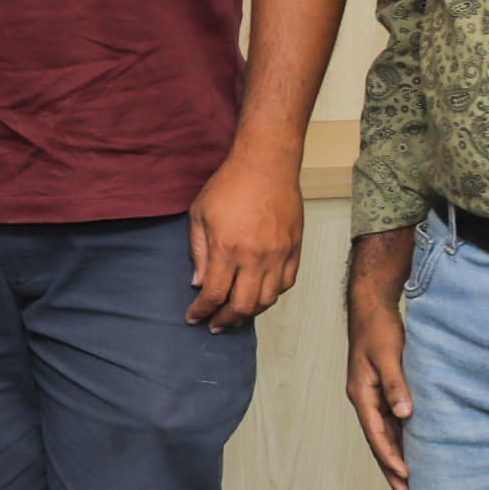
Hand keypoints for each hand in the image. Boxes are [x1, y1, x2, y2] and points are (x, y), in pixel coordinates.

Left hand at [185, 141, 304, 327]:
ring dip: (250, 313)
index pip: (214, 295)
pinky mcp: (294, 249)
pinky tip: (260, 296)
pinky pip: (286, 283)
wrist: (266, 165)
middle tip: (215, 324)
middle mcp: (255, 257)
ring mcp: (278, 255)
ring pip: (268, 300)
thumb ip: (199, 252)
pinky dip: (272, 295)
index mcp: (227, 249)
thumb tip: (199, 282)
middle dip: (225, 320)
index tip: (194, 317)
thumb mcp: (199, 215)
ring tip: (236, 314)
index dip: (202, 311)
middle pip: (243, 305)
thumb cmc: (229, 185)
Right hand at [342, 227, 416, 489]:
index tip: (406, 476)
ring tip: (409, 481)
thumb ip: (396, 385)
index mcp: (361, 394)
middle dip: (390, 468)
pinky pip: (390, 422)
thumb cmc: (379, 330)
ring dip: (395, 457)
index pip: (376, 434)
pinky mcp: (381, 391)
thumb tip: (406, 415)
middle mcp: (364, 399)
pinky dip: (399, 440)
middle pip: (377, 441)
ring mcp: (372, 397)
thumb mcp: (387, 356)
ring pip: (384, 434)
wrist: (371, 308)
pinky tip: (411, 450)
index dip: (390, 456)